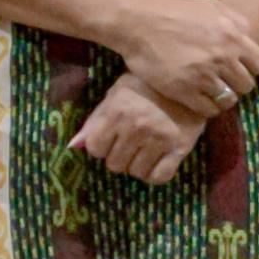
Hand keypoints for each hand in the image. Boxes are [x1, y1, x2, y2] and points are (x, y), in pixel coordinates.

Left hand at [70, 72, 206, 184]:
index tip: (111, 137)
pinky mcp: (180, 148)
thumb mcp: (115, 95)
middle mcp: (137, 126)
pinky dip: (156, 174)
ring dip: (138, 164)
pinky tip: (157, 160)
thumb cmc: (145, 86)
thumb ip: (94, 121)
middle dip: (119, 156)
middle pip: (115, 165)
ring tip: (145, 148)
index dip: (100, 145)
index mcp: (118, 111)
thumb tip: (72, 147)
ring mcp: (160, 138)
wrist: (186, 80)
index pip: (95, 149)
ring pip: (136, 173)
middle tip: (131, 142)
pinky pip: (159, 177)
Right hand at [115, 0, 258, 122]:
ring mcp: (204, 75)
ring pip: (228, 100)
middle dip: (236, 84)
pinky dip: (207, 108)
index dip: (249, 68)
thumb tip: (248, 34)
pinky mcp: (185, 91)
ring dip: (221, 98)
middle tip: (223, 82)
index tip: (237, 69)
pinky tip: (198, 100)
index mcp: (232, 36)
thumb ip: (235, 19)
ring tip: (210, 93)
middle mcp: (222, 57)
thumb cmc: (173, 10)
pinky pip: (209, 110)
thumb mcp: (210, 5)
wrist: (138, 22)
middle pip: (246, 85)